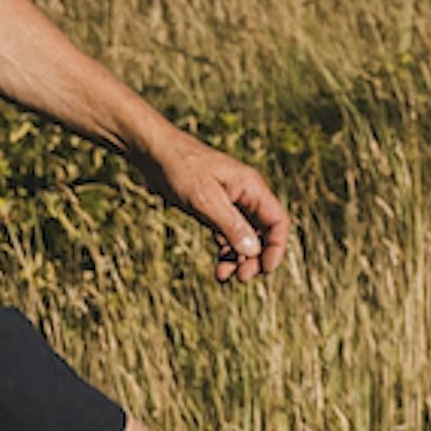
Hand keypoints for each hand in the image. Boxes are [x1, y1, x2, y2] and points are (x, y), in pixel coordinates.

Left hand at [147, 136, 298, 284]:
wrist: (154, 152)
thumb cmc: (180, 169)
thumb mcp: (205, 200)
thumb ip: (231, 225)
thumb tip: (253, 251)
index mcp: (251, 187)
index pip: (277, 221)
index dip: (276, 247)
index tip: (265, 270)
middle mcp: (245, 195)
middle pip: (263, 232)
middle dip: (255, 258)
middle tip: (241, 278)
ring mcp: (230, 202)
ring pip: (245, 237)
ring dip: (238, 259)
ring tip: (223, 276)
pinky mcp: (214, 208)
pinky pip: (228, 234)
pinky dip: (225, 251)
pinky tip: (218, 267)